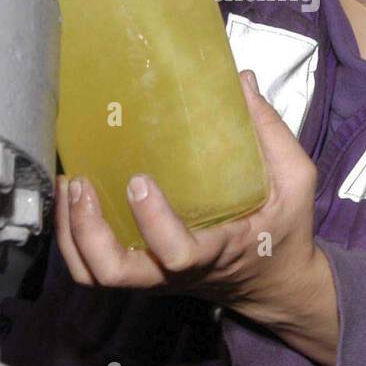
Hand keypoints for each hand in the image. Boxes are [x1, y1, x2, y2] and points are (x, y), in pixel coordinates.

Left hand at [55, 71, 325, 321]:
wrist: (274, 283)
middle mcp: (177, 272)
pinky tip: (71, 195)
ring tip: (70, 182)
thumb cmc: (283, 231)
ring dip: (72, 234)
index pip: (178, 253)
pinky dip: (73, 238)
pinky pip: (95, 269)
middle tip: (82, 183)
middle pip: (116, 274)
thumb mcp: (295, 183)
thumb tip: (241, 82)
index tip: (138, 181)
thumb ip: (272, 134)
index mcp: (218, 251)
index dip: (152, 222)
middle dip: (88, 233)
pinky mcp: (142, 272)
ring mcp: (154, 276)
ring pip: (96, 275)